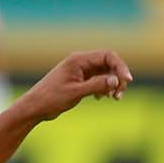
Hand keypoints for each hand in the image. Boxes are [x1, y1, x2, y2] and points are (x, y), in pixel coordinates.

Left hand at [16, 50, 131, 121]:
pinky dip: (105, 87)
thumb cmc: (51, 98)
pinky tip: (101, 98)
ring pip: (105, 72)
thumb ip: (97, 85)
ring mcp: (81, 70)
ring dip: (113, 84)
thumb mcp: (76, 92)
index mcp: (78, 59)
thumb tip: (116, 80)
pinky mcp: (80, 80)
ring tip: (114, 98)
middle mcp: (81, 62)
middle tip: (118, 96)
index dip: (120, 67)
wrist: (36, 106)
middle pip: (109, 64)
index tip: (127, 81)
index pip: (107, 56)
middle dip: (118, 78)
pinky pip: (99, 79)